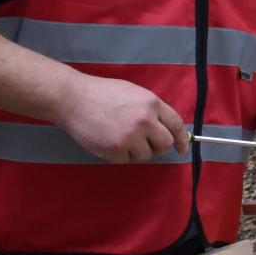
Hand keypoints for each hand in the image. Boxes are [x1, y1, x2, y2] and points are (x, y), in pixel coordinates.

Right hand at [52, 73, 187, 162]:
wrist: (73, 98)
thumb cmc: (103, 94)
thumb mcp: (135, 94)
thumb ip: (152, 110)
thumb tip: (166, 128)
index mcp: (152, 104)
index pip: (176, 125)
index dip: (181, 139)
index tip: (182, 148)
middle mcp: (145, 121)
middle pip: (164, 144)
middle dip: (157, 146)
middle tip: (145, 143)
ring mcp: (130, 136)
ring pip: (145, 155)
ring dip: (136, 151)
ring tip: (121, 137)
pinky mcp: (115, 149)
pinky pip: (126, 160)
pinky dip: (119, 155)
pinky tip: (109, 141)